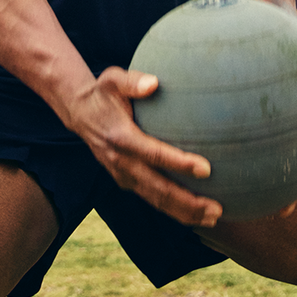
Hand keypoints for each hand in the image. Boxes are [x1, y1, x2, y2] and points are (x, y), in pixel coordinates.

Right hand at [70, 66, 224, 228]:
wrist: (80, 114)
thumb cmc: (104, 93)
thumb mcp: (112, 79)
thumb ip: (131, 81)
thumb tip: (154, 83)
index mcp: (121, 137)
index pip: (154, 154)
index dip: (180, 163)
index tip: (207, 169)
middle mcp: (121, 162)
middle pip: (158, 189)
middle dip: (188, 203)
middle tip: (216, 209)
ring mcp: (123, 175)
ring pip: (156, 200)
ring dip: (184, 213)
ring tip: (213, 218)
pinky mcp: (127, 181)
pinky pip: (152, 199)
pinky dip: (174, 210)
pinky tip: (197, 213)